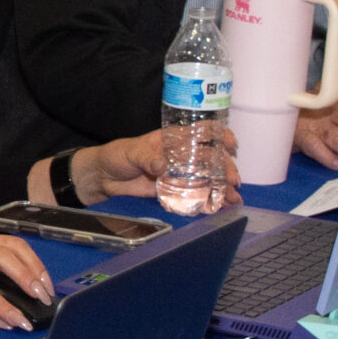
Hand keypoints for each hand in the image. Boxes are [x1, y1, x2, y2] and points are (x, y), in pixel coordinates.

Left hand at [72, 128, 241, 206]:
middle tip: (232, 182)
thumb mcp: (130, 152)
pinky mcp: (173, 190)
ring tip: (234, 199)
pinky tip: (220, 207)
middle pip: (210, 158)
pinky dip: (208, 201)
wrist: (103, 177)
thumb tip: (162, 166)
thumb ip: (146, 157)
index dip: (220, 134)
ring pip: (207, 178)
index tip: (231, 144)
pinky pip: (194, 195)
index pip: (201, 131)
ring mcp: (179, 174)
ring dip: (222, 188)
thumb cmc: (117, 156)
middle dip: (225, 168)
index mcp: (172, 139)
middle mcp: (180, 155)